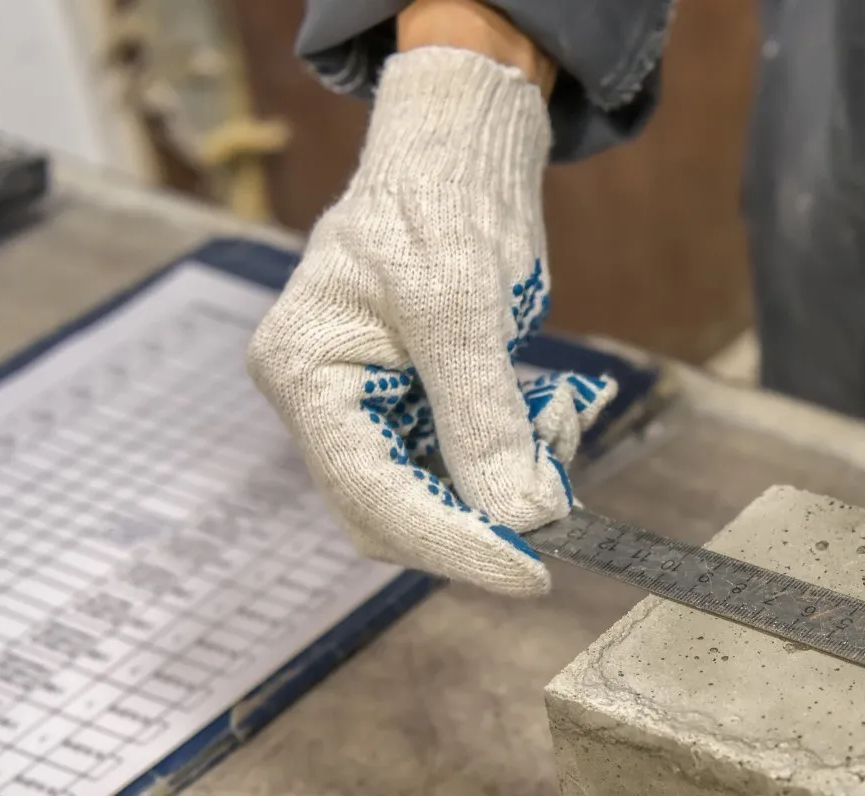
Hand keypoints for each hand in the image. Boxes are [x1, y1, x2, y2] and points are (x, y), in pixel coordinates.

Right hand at [248, 47, 611, 596]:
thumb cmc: (442, 206)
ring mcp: (366, 409)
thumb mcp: (462, 306)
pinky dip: (516, 457)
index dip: (455, 544)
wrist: (457, 156)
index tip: (532, 571)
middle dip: (482, 517)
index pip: (373, 496)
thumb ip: (483, 418)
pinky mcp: (412, 407)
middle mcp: (322, 403)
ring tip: (559, 421)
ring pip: (437, 497)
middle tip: (561, 503)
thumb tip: (519, 517)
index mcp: (304, 373)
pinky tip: (552, 416)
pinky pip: (463, 465)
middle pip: (396, 513)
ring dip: (509, 484)